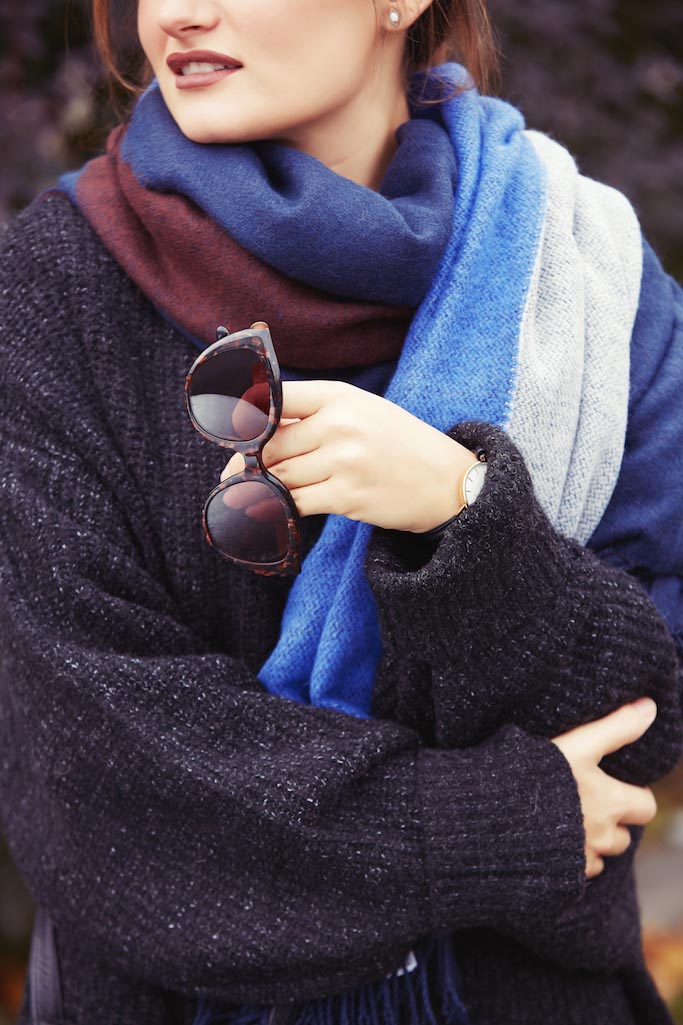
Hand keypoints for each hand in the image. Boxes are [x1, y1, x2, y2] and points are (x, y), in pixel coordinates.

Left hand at [221, 380, 477, 532]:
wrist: (447, 482)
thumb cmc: (400, 444)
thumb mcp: (363, 411)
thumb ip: (315, 415)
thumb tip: (257, 430)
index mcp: (341, 396)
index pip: (276, 400)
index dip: (245, 417)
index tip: (228, 432)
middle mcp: (341, 424)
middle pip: (272, 444)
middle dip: (249, 461)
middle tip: (233, 472)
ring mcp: (344, 461)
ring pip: (280, 475)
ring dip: (263, 486)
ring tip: (251, 491)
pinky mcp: (347, 496)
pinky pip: (294, 502)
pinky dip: (276, 507)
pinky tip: (269, 509)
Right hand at [551, 699, 658, 877]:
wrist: (491, 813)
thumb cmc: (536, 774)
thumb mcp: (577, 743)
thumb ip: (616, 727)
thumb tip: (651, 707)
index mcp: (610, 802)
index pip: (645, 806)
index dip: (634, 795)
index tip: (613, 784)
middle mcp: (601, 836)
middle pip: (623, 837)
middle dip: (612, 823)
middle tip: (587, 802)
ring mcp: (579, 859)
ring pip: (599, 856)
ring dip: (590, 843)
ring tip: (564, 821)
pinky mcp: (558, 875)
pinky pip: (574, 872)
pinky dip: (568, 859)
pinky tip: (547, 839)